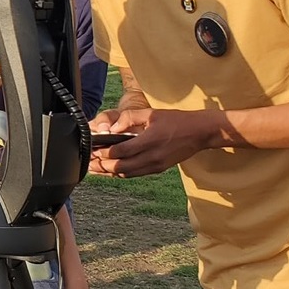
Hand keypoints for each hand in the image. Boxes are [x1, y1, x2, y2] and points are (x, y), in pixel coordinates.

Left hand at [88, 108, 212, 177]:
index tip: (92, 150)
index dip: (103, 152)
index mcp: (150, 141)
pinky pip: (135, 174)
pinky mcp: (158, 169)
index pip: (120, 151)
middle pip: (120, 167)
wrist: (200, 132)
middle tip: (88, 163)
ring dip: (109, 173)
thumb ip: (129, 119)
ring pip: (127, 174)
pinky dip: (121, 174)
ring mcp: (156, 165)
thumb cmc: (177, 121)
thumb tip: (111, 128)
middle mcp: (152, 157)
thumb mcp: (151, 113)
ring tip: (95, 170)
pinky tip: (112, 171)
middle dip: (102, 166)